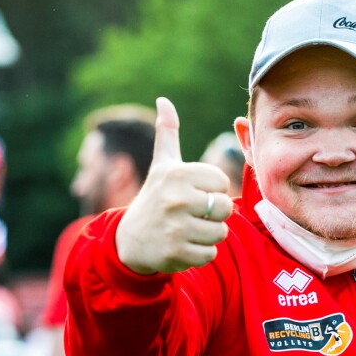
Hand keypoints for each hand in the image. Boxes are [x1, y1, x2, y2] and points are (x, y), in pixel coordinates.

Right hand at [115, 97, 231, 273]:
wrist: (129, 241)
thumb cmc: (154, 197)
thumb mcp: (161, 165)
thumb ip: (167, 134)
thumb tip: (164, 101)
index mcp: (177, 174)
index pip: (222, 183)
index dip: (212, 190)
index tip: (194, 193)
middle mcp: (176, 199)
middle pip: (226, 208)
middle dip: (215, 214)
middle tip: (194, 214)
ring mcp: (175, 227)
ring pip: (221, 232)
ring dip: (209, 234)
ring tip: (189, 229)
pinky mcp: (176, 253)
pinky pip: (210, 254)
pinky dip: (201, 253)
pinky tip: (184, 245)